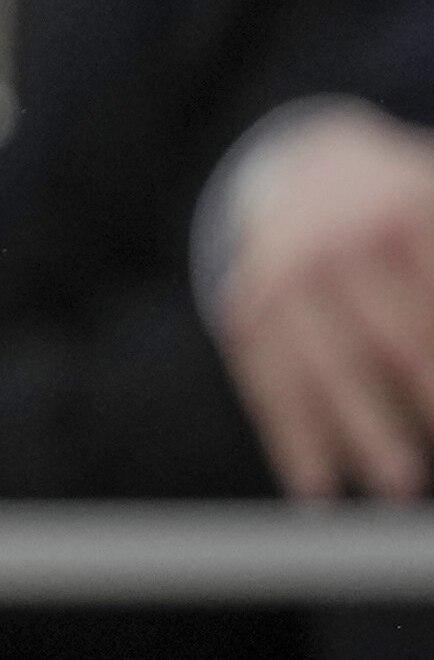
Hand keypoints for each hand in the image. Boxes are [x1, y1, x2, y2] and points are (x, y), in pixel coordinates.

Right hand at [221, 102, 433, 499]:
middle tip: (433, 463)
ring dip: (362, 438)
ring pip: (325, 373)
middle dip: (423, 405)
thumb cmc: (400, 210)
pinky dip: (293, 441)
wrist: (302, 172)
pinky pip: (269, 386)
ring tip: (397, 487)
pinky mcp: (245, 314)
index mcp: (399, 214)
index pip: (432, 308)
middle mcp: (332, 247)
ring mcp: (281, 283)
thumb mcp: (433, 212)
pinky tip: (317, 487)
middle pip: (390, 345)